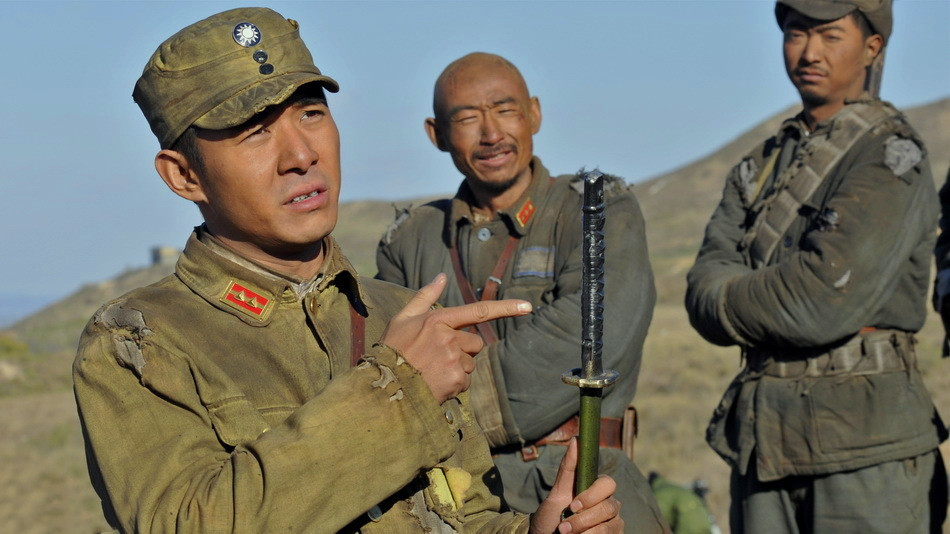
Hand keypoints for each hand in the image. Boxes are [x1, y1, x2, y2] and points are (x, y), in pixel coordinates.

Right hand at [381, 273, 530, 403]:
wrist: (384, 385)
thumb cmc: (392, 350)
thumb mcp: (403, 319)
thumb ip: (425, 297)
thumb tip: (441, 276)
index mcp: (438, 320)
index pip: (478, 311)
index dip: (506, 308)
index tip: (528, 307)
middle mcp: (449, 338)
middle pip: (474, 343)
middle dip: (462, 350)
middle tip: (436, 357)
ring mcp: (453, 359)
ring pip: (469, 363)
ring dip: (457, 367)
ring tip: (432, 371)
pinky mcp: (456, 380)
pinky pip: (465, 380)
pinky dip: (454, 384)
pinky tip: (435, 383)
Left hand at [530, 439, 622, 533]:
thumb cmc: (551, 516)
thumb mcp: (556, 492)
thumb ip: (568, 467)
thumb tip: (576, 439)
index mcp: (598, 489)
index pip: (608, 484)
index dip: (592, 495)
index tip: (573, 505)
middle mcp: (609, 504)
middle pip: (609, 507)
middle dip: (584, 519)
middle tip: (564, 527)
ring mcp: (613, 523)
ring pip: (610, 525)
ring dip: (585, 531)